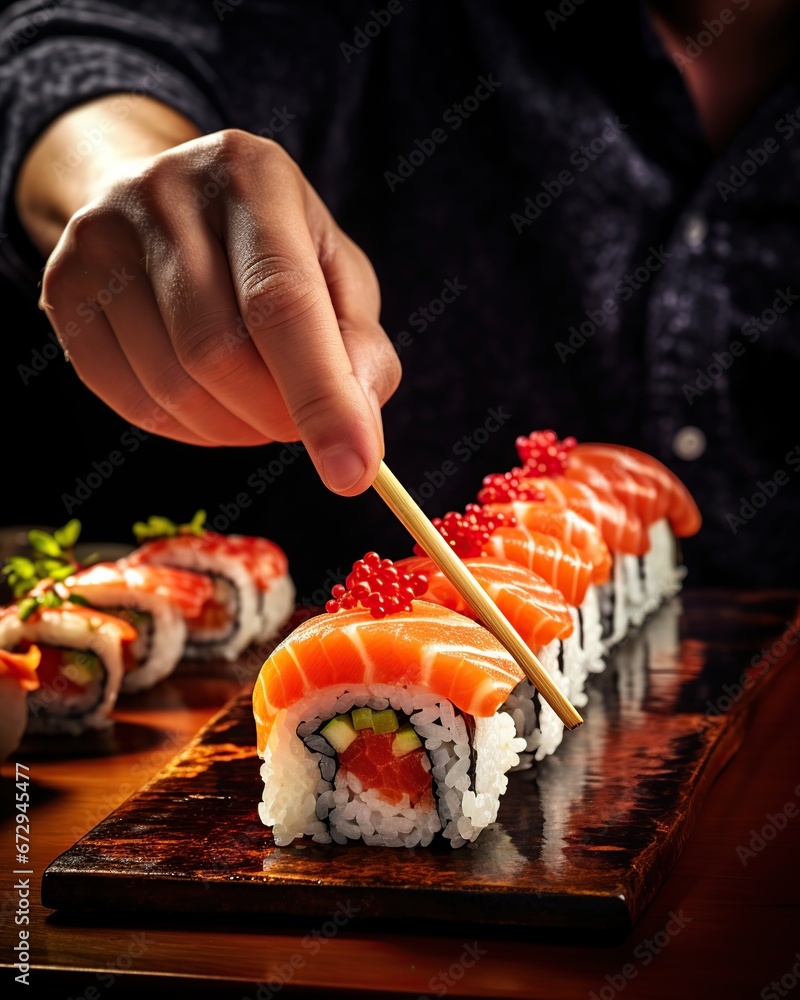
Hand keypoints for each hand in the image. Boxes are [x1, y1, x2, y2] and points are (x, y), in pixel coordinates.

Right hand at [21, 102, 398, 494]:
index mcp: (252, 176)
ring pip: (171, 388)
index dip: (321, 397)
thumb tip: (358, 432)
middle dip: (274, 417)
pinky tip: (213, 407)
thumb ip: (360, 349)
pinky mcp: (63, 290)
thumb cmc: (271, 250)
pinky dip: (188, 430)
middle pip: (218, 354)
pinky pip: (131, 403)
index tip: (353, 471)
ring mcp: (101, 240)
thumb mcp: (336, 276)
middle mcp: (164, 195)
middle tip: (300, 426)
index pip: (283, 303)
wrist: (166, 202)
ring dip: (233, 430)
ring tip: (259, 409)